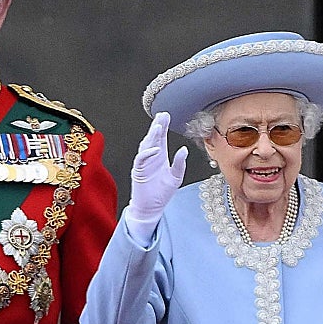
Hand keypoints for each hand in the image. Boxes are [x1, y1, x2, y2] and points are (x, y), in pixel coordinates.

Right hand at [124, 112, 187, 244]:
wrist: (151, 208)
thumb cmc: (162, 194)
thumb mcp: (175, 178)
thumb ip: (180, 164)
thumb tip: (184, 149)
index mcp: (160, 157)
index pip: (161, 138)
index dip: (163, 127)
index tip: (167, 115)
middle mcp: (151, 158)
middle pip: (153, 138)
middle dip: (157, 126)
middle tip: (162, 115)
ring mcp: (144, 164)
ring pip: (146, 146)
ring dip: (151, 137)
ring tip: (158, 127)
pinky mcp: (139, 172)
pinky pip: (141, 159)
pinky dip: (148, 153)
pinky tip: (155, 148)